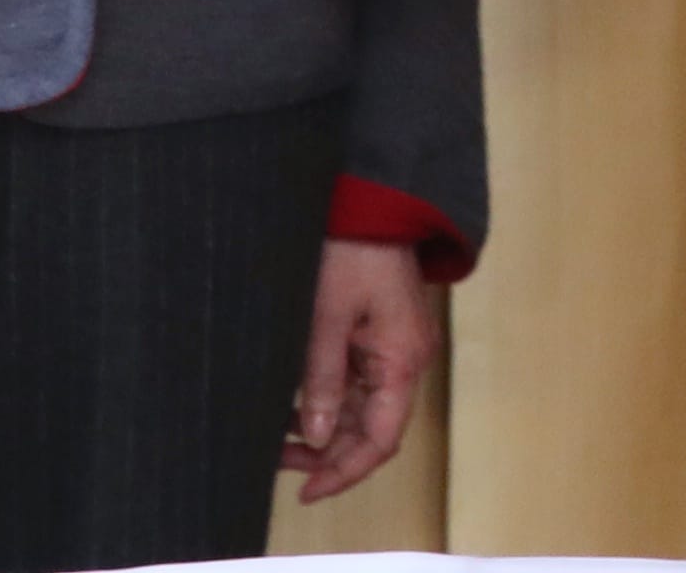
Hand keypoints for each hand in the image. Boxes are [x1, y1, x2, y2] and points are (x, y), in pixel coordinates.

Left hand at [287, 234, 439, 498]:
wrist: (371, 197)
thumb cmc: (352, 248)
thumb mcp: (326, 316)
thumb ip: (322, 379)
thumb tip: (317, 436)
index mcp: (402, 360)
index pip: (381, 439)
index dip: (345, 471)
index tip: (308, 490)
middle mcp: (406, 360)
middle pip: (373, 429)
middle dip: (329, 453)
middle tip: (280, 463)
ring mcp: (395, 347)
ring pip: (363, 409)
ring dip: (325, 427)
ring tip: (279, 438)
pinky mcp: (380, 334)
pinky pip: (358, 382)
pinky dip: (329, 399)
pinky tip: (295, 406)